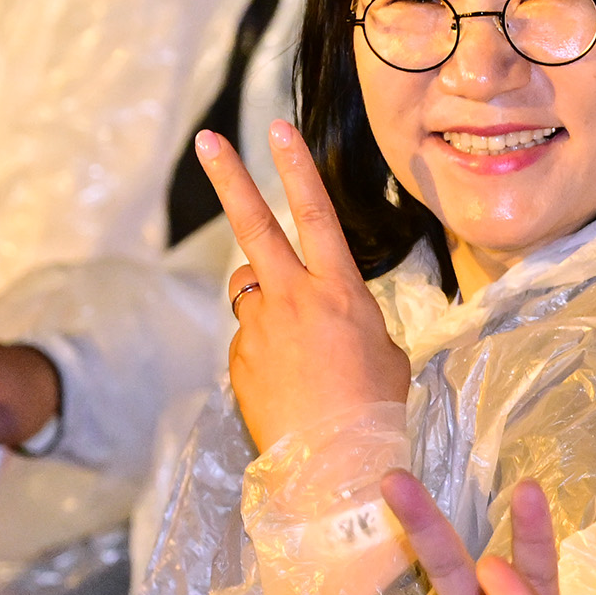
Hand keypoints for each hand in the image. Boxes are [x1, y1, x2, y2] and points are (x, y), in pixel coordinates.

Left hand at [197, 123, 409, 453]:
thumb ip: (353, 318)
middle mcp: (292, 298)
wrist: (335, 465)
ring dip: (265, 298)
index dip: (297, 169)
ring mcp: (259, 329)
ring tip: (299, 344)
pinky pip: (250, 340)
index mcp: (339, 290)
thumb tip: (327, 316)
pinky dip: (267, 351)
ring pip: (249, 290)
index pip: (316, 214)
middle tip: (209, 141)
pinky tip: (291, 385)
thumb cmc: (376, 408)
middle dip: (230, 178)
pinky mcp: (239, 360)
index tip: (278, 129)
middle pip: (254, 225)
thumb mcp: (386, 351)